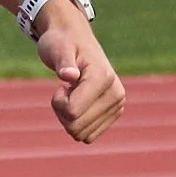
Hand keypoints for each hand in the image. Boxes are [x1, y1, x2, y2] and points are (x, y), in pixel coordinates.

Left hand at [35, 2, 124, 142]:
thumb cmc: (62, 43)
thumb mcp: (57, 49)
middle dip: (61, 112)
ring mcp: (118, 105)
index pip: (72, 112)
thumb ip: (63, 62)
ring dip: (68, 119)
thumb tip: (69, 75)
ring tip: (72, 95)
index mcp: (104, 78)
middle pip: (76, 128)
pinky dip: (77, 123)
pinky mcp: (114, 113)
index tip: (61, 84)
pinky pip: (88, 136)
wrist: (74, 39)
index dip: (57, 102)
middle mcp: (117, 94)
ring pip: (81, 135)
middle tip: (65, 90)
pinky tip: (79, 103)